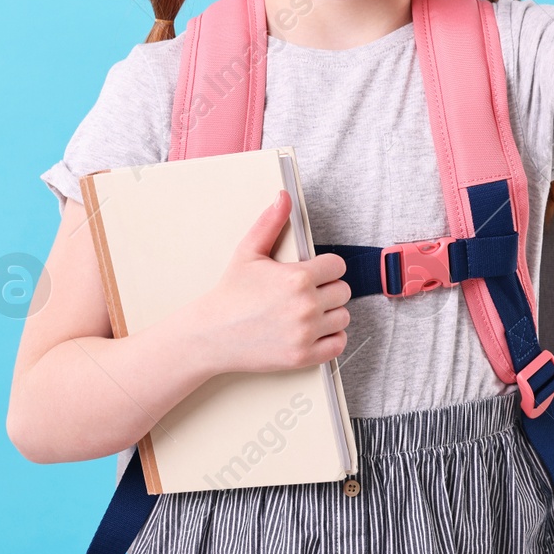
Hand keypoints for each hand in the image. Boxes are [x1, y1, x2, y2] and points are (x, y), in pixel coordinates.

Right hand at [188, 190, 351, 374]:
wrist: (210, 334)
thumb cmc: (230, 293)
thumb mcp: (248, 252)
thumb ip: (270, 223)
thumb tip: (283, 197)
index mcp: (297, 277)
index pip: (338, 266)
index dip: (326, 268)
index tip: (312, 273)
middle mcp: (306, 305)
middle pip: (343, 292)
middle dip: (327, 290)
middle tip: (306, 294)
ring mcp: (305, 332)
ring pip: (343, 317)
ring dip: (330, 314)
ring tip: (307, 312)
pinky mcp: (303, 356)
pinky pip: (338, 344)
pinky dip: (331, 338)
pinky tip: (314, 331)